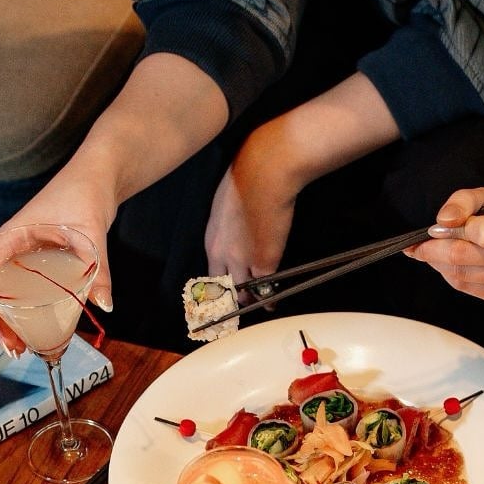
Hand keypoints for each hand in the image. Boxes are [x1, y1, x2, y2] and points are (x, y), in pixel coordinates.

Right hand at [0, 179, 114, 355]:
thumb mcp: (91, 234)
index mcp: (13, 235)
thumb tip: (103, 303)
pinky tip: (33, 326)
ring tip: (20, 345)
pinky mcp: (37, 259)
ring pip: (5, 291)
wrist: (96, 178)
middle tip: (12, 347)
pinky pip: (22, 286)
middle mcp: (12, 245)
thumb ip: (98, 271)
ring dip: (9, 318)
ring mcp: (23, 252)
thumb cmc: (84, 193)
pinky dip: (23, 308)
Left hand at [205, 121, 298, 291]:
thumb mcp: (225, 208)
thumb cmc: (247, 180)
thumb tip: (236, 236)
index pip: (211, 276)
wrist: (266, 173)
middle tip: (239, 310)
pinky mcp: (265, 262)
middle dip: (233, 301)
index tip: (223, 298)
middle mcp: (223, 255)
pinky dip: (270, 297)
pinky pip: (266, 288)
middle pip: (225, 289)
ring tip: (258, 305)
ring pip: (244, 292)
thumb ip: (227, 229)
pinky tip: (273, 302)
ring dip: (251, 300)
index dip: (218, 290)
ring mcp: (244, 261)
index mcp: (212, 241)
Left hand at [408, 187, 483, 301]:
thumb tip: (442, 221)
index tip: (435, 227)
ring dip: (438, 263)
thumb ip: (464, 201)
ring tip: (432, 250)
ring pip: (461, 276)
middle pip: (464, 258)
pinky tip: (449, 262)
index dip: (453, 231)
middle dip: (432, 251)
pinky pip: (466, 287)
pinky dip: (449, 274)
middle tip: (416, 244)